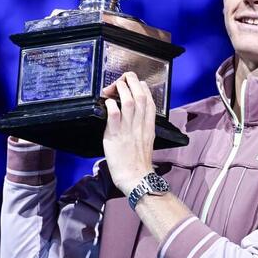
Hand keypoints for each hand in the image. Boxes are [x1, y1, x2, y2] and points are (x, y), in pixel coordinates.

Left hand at [102, 71, 155, 195]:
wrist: (136, 178)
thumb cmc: (138, 162)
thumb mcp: (146, 140)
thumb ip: (142, 126)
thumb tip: (134, 116)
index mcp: (149, 125)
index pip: (150, 100)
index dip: (143, 87)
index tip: (135, 84)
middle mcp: (141, 124)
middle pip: (140, 95)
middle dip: (132, 82)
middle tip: (123, 78)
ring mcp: (129, 129)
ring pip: (129, 101)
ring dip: (122, 89)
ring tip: (114, 87)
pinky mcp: (116, 136)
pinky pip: (114, 114)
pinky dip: (111, 104)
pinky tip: (107, 102)